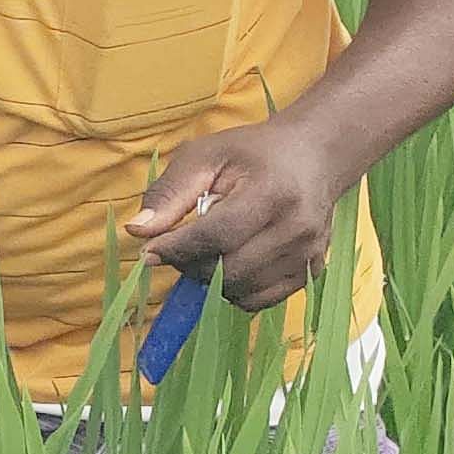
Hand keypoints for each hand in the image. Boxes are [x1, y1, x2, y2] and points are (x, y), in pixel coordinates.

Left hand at [123, 120, 356, 311]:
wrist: (315, 157)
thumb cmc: (253, 153)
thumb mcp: (204, 156)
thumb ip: (169, 193)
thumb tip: (138, 230)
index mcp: (272, 193)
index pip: (216, 236)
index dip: (176, 248)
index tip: (149, 252)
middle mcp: (298, 228)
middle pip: (226, 269)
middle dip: (189, 264)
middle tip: (178, 246)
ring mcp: (309, 254)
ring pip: (240, 290)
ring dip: (209, 279)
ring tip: (206, 250)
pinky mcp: (311, 271)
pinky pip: (259, 300)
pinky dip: (233, 290)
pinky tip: (229, 263)